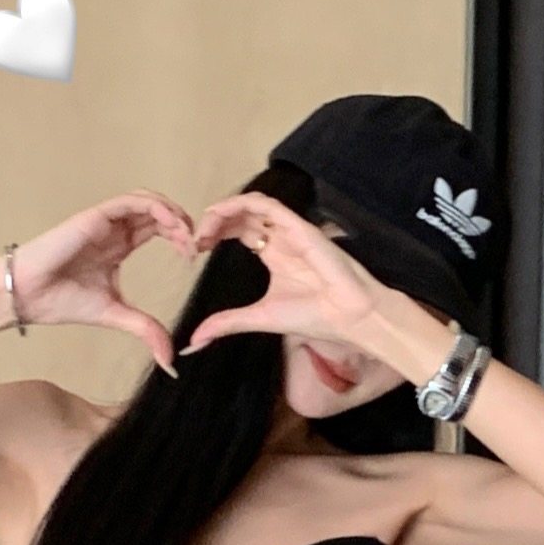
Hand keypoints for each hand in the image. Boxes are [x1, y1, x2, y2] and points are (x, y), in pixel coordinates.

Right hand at [8, 191, 193, 370]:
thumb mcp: (115, 315)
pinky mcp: (94, 217)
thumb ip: (144, 330)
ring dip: (171, 213)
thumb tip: (170, 361)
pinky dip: (154, 208)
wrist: (28, 296)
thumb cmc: (60, 300)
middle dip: (182, 224)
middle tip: (197, 245)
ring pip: (147, 202)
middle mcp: (113, 231)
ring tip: (186, 234)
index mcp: (118, 247)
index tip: (194, 257)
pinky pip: (130, 202)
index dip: (179, 237)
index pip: (157, 230)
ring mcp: (104, 222)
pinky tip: (170, 223)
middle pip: (157, 214)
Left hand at [183, 191, 401, 363]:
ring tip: (205, 226)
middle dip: (214, 222)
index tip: (196, 249)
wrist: (349, 317)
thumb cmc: (315, 316)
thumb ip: (227, 323)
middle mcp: (280, 239)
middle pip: (241, 216)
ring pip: (251, 205)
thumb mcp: (259, 318)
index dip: (215, 234)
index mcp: (274, 255)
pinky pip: (268, 205)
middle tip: (195, 238)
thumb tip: (194, 340)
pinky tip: (223, 214)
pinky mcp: (299, 227)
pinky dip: (242, 204)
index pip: (239, 231)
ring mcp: (290, 230)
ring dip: (224, 210)